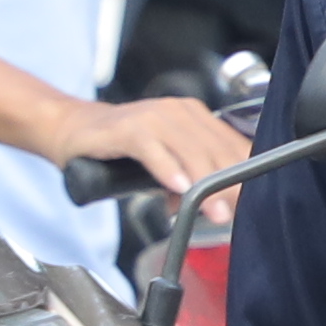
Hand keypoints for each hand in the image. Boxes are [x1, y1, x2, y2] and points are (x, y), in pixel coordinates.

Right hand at [60, 90, 252, 197]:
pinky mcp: (128, 128)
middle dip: (228, 186)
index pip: (230, 146)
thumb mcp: (165, 165)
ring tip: (215, 211)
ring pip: (190, 151)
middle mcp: (178, 112)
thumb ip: (190, 184)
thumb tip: (215, 210)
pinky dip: (168, 170)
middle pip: (214, 150)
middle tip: (235, 214)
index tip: (251, 203)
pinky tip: (178, 189)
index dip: (243, 176)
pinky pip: (153, 149)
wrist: (75, 130)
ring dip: (204, 184)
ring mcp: (153, 117)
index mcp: (194, 116)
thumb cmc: (122, 148)